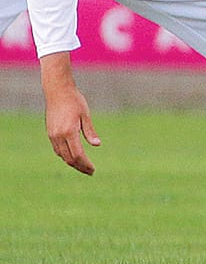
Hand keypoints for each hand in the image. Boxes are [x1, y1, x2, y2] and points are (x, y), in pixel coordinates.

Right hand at [40, 53, 99, 175]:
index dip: (85, 164)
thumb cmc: (74, 101)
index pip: (78, 155)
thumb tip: (97, 145)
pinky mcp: (50, 133)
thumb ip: (90, 131)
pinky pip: (57, 149)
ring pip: (62, 155)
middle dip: (80, 167)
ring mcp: (52, 135)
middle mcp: (58, 136)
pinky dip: (66, 155)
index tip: (93, 170)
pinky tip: (73, 157)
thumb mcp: (85, 115)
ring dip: (72, 162)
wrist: (57, 91)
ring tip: (83, 166)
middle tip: (90, 172)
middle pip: (69, 158)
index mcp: (69, 132)